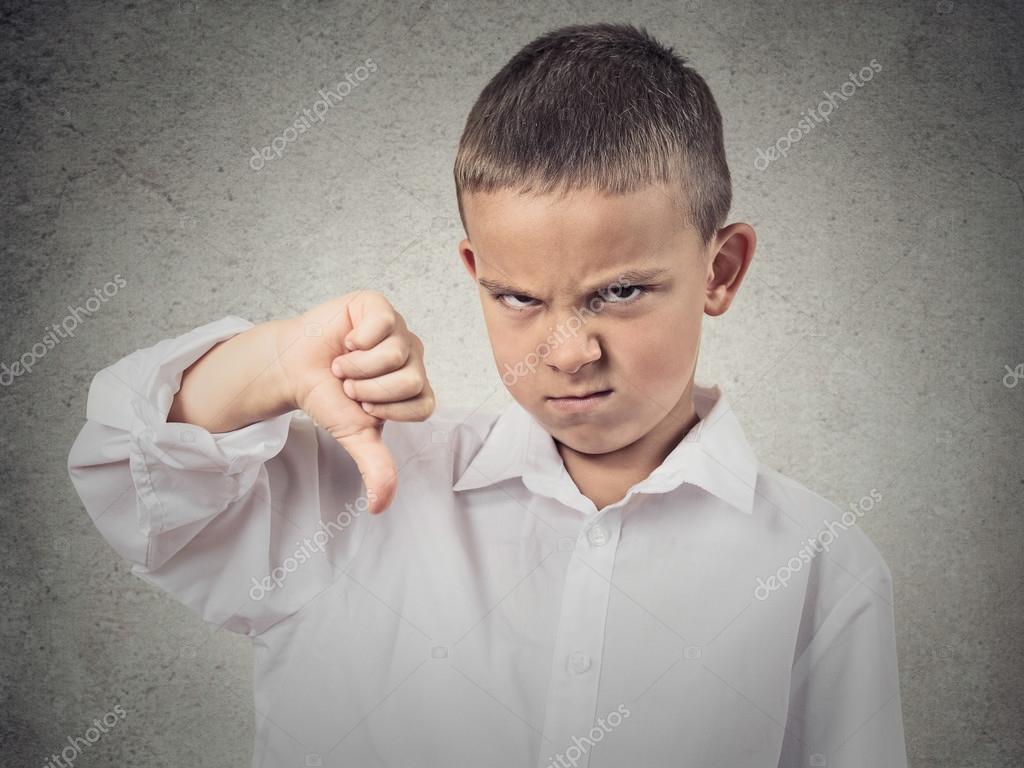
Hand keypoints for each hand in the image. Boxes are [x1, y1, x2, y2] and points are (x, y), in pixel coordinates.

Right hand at [272, 291, 434, 513]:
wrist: (293, 368)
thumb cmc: (328, 397)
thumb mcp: (354, 434)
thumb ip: (375, 467)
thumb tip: (379, 506)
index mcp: (415, 388)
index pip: (425, 405)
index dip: (388, 410)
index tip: (363, 406)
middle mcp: (413, 357)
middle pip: (410, 379)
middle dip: (369, 390)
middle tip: (349, 385)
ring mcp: (398, 330)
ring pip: (395, 354)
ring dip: (357, 367)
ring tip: (342, 365)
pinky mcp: (378, 307)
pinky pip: (383, 324)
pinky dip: (358, 339)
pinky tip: (347, 340)